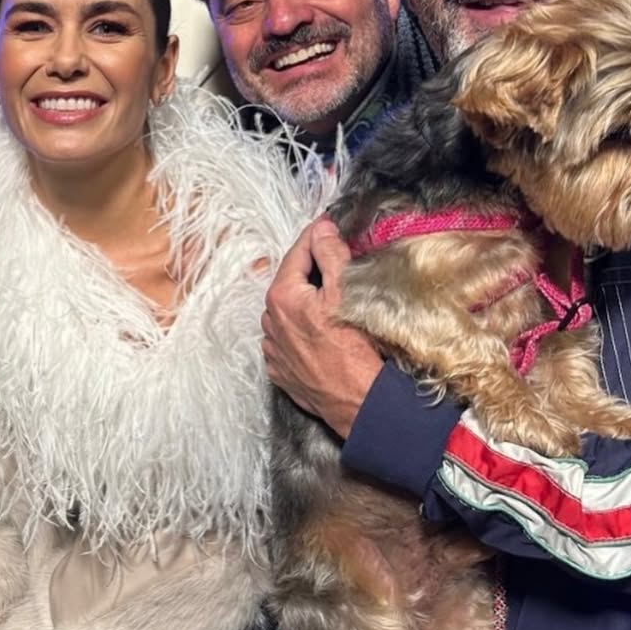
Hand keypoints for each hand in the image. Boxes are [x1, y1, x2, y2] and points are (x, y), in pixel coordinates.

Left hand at [262, 217, 383, 438]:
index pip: (297, 253)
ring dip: (304, 301)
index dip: (315, 236)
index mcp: (283, 297)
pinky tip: (321, 332)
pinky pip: (287, 339)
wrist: (359, 403)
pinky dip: (301, 330)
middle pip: (290, 281)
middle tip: (334, 263)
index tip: (326, 226)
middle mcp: (271, 321)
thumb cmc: (355, 351)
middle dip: (310, 270)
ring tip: (330, 301)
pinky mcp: (281, 370)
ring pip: (287, 311)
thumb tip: (321, 230)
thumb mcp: (346, 292)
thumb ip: (330, 255)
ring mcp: (274, 348)